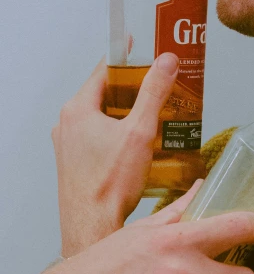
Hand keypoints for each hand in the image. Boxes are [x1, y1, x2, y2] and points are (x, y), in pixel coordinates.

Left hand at [52, 54, 179, 256]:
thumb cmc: (110, 183)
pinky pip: (98, 136)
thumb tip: (166, 61)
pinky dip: (117, 131)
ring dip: (126, 112)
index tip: (136, 46)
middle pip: (103, 93)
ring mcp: (69, 145)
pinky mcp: (75, 162)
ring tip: (155, 114)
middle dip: (131, 88)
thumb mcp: (140, 131)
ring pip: (101, 116)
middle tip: (158, 84)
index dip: (123, 58)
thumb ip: (154, 92)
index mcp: (78, 109)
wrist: (92, 227)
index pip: (102, 71)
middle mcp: (67, 124)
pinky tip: (139, 143)